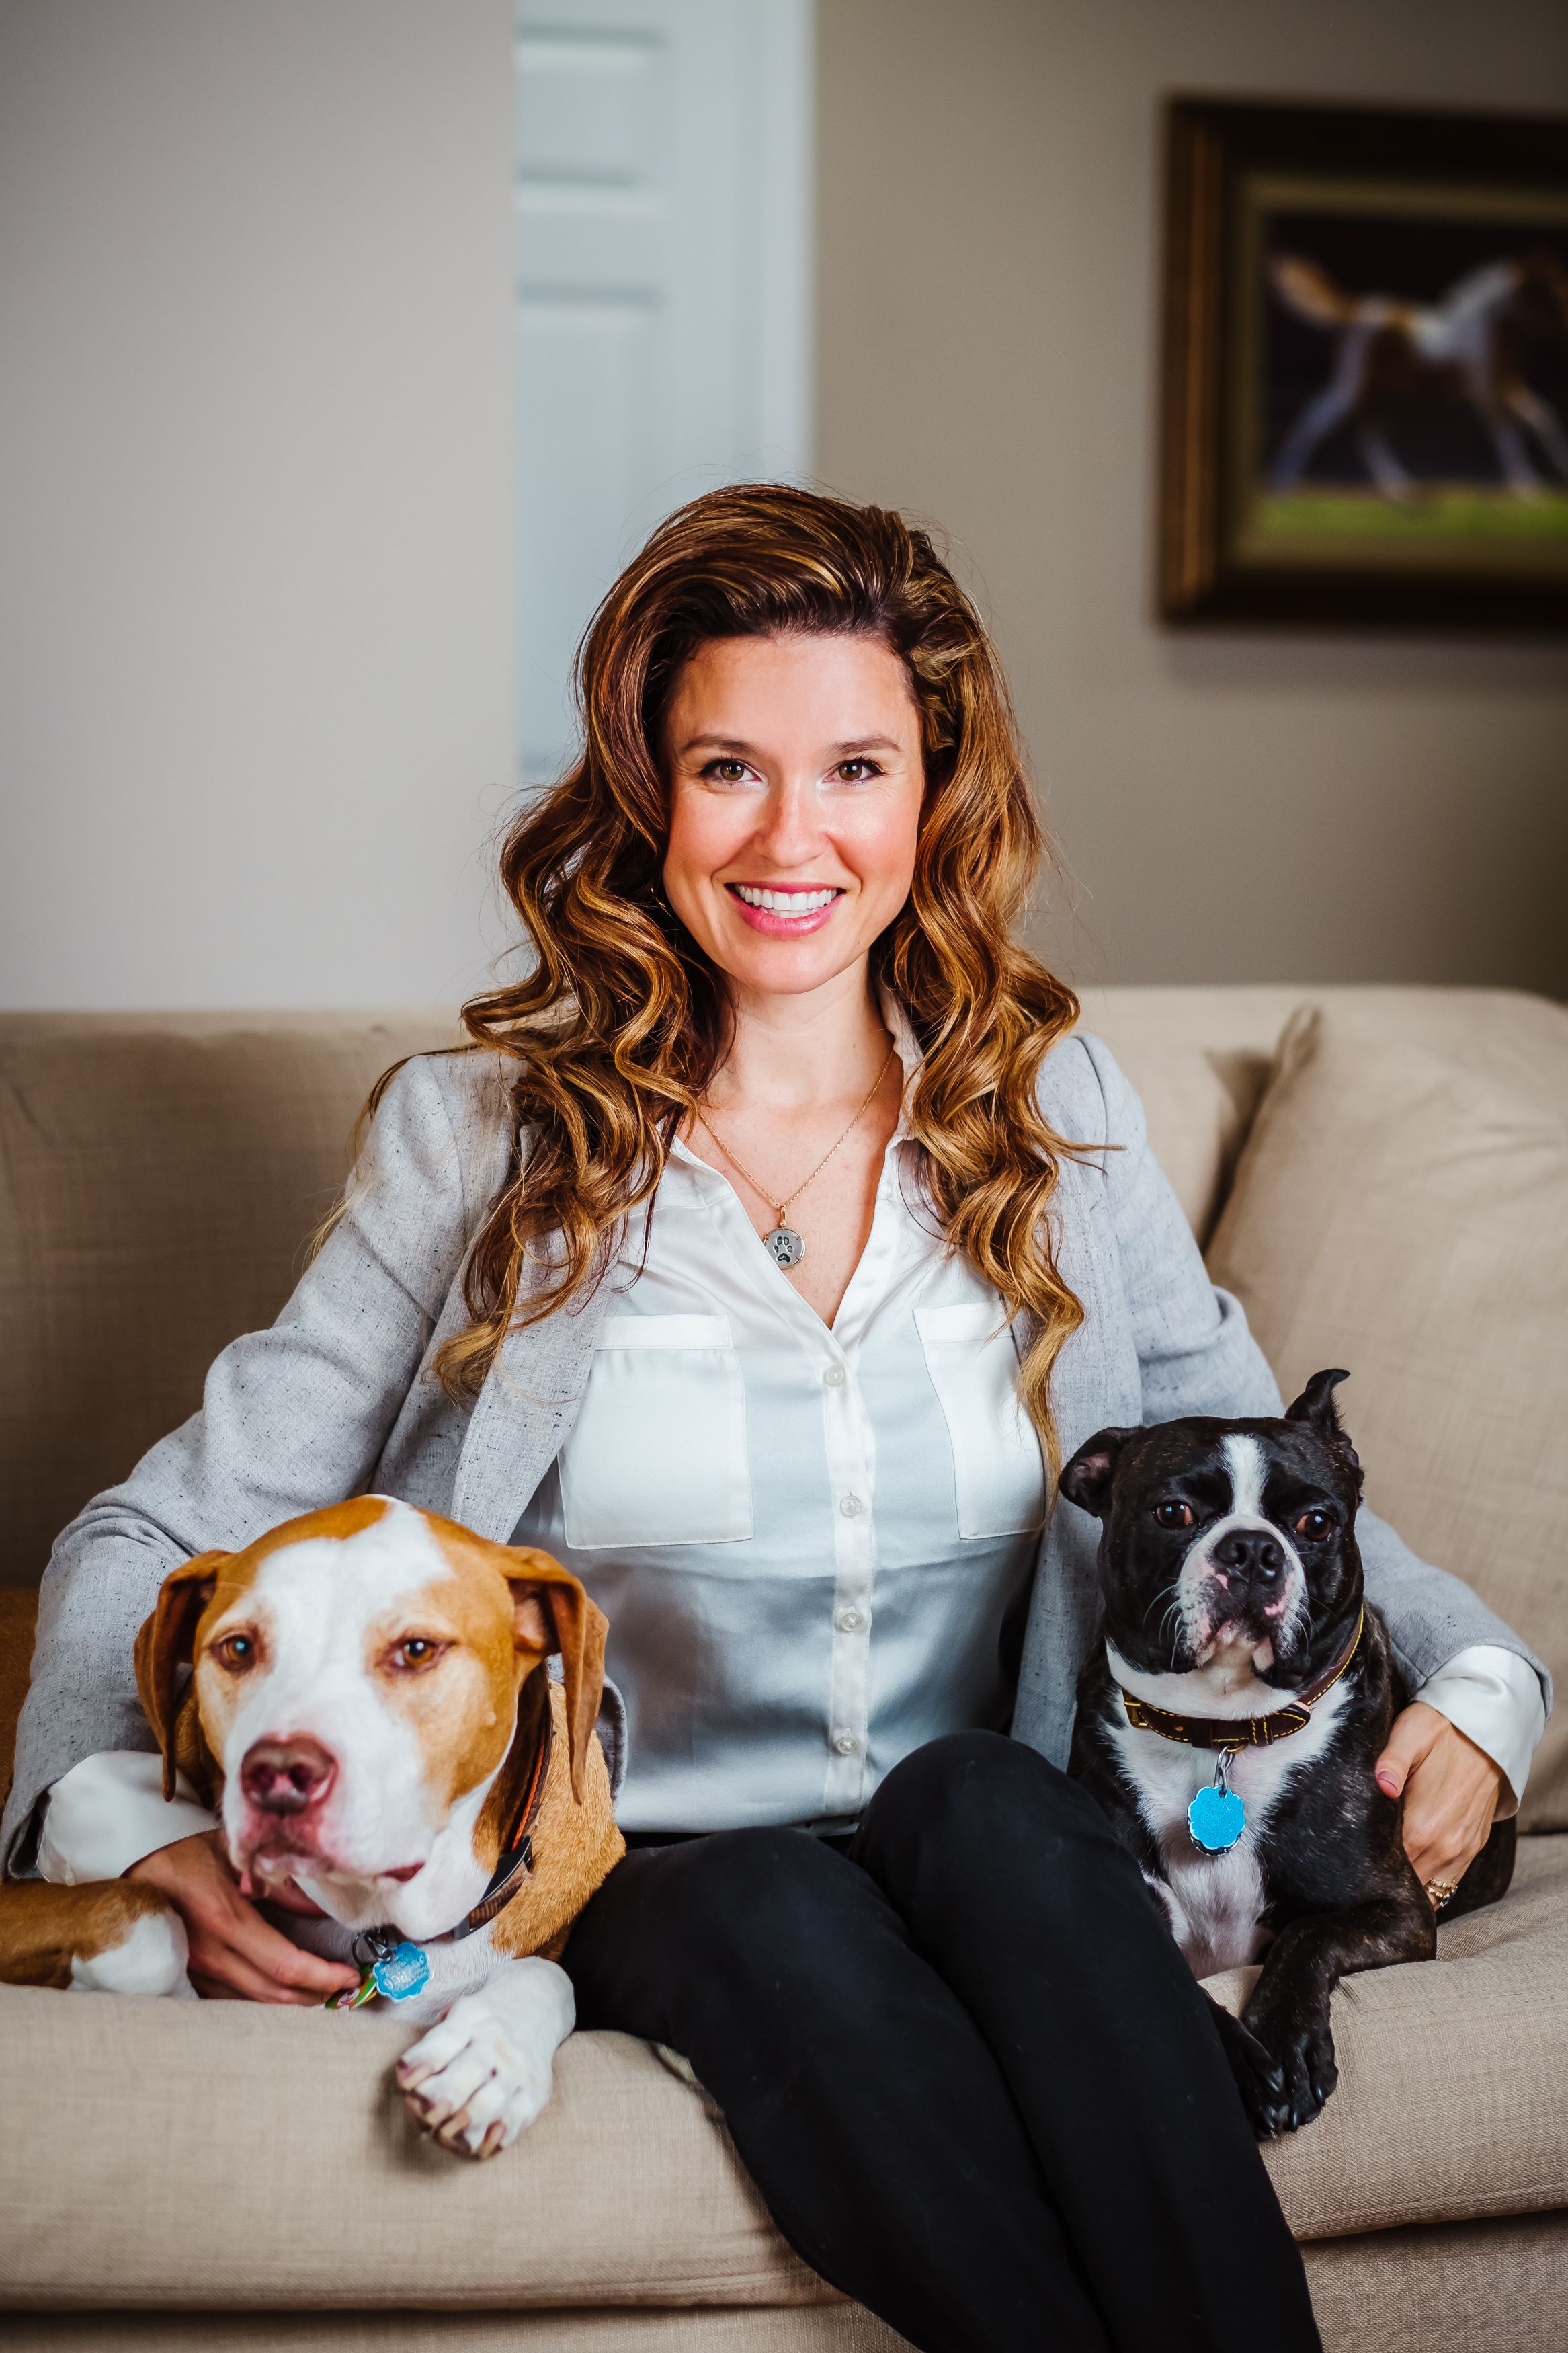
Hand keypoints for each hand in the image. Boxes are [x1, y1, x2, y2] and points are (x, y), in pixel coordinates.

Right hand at [127, 1830, 359, 2003]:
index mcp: (224, 1920)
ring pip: (253, 2004)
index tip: (351, 1974)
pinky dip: (265, 2000)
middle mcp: (209, 1954)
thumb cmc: (186, 1854)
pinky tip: (287, 1992)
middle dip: (316, 1997)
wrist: (132, 1870)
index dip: (322, 1977)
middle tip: (348, 1988)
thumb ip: (279, 1882)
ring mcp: (196, 1971)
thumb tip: (322, 1908)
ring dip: (293, 2004)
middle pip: (272, 1995)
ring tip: (326, 1992)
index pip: (283, 1965)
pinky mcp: (189, 1977)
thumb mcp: (235, 1854)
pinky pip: (233, 2000)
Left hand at [1375, 1703, 1502, 1894]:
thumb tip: (1382, 1786)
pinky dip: (1431, 1884)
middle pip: (1408, 1888)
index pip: (1389, 1873)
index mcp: (1423, 1827)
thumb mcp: (1410, 1734)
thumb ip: (1390, 1762)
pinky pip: (1450, 1883)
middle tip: (1357, 1876)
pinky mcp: (1474, 1846)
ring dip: (1409, 1888)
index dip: (1366, 1875)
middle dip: (1384, 1885)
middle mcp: (1445, 1848)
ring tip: (1381, 1878)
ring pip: (1431, 1892)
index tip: (1347, 1870)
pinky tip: (1411, 1872)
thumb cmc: (1441, 1730)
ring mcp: (1463, 1850)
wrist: (1487, 1731)